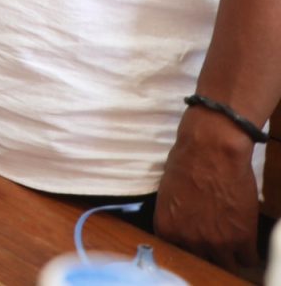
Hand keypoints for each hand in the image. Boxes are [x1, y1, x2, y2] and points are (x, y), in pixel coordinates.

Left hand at [155, 106, 261, 274]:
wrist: (212, 150)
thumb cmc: (186, 162)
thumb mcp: (168, 193)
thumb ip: (175, 216)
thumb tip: (182, 224)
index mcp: (167, 228)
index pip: (177, 254)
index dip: (190, 248)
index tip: (197, 245)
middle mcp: (189, 241)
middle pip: (202, 262)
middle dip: (209, 254)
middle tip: (216, 244)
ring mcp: (216, 242)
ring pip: (226, 265)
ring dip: (229, 256)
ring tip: (233, 247)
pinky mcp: (242, 238)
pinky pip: (248, 259)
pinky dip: (248, 253)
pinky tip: (247, 244)